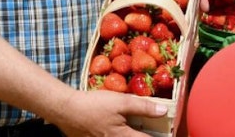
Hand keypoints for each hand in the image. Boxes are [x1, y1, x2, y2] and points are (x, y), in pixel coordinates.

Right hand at [52, 89, 166, 136]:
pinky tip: (119, 128)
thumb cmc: (93, 105)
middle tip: (152, 131)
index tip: (169, 134)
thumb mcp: (121, 102)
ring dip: (132, 134)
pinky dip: (119, 134)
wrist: (65, 110)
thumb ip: (143, 107)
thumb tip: (163, 111)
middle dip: (144, 135)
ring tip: (137, 130)